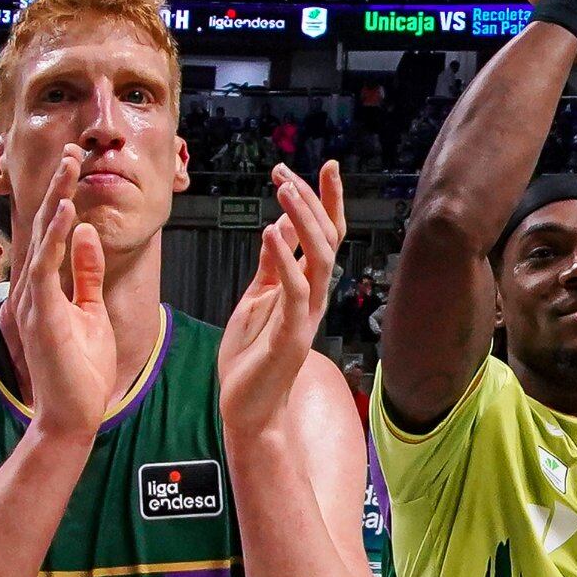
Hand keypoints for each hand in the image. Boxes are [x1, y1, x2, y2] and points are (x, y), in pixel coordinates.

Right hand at [8, 147, 117, 441]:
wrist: (72, 417)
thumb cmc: (81, 373)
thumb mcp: (90, 311)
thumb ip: (87, 273)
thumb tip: (87, 234)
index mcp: (46, 288)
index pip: (54, 232)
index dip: (63, 197)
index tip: (75, 165)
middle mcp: (33, 289)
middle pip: (45, 227)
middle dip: (58, 187)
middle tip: (71, 150)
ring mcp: (33, 300)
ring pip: (43, 238)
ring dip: (57, 199)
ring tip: (70, 165)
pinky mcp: (40, 314)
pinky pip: (46, 268)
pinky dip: (56, 238)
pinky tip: (67, 211)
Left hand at [224, 162, 342, 445]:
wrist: (248, 409)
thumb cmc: (252, 359)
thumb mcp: (257, 300)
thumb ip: (270, 268)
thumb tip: (276, 230)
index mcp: (306, 288)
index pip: (326, 236)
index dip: (328, 200)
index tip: (323, 166)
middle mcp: (314, 298)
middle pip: (328, 239)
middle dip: (313, 200)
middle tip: (285, 173)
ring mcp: (306, 316)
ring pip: (320, 258)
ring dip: (303, 221)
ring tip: (284, 191)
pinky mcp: (292, 335)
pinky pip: (295, 290)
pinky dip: (286, 258)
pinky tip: (271, 232)